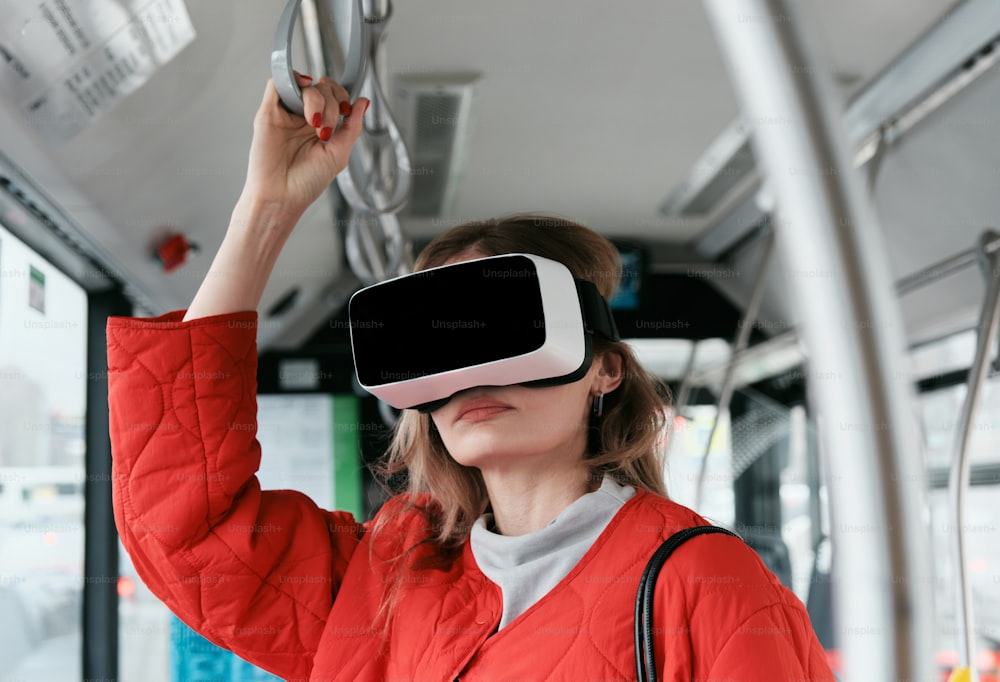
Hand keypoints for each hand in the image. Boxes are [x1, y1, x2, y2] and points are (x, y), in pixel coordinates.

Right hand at [241, 73, 368, 219]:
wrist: (282, 196)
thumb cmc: (307, 182)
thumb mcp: (339, 154)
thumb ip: (353, 127)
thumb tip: (363, 101)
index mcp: (321, 125)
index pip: (334, 96)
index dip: (343, 96)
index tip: (347, 111)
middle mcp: (303, 116)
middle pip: (322, 88)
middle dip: (332, 103)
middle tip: (327, 129)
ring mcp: (286, 113)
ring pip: (304, 85)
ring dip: (317, 99)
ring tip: (315, 124)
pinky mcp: (268, 113)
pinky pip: (276, 83)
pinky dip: (291, 80)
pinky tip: (301, 93)